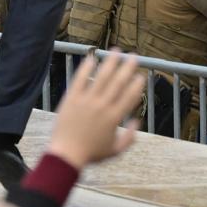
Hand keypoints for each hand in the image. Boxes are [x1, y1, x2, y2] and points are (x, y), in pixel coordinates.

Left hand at [49, 52, 143, 167]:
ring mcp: (87, 101)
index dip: (137, 84)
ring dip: (111, 62)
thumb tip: (137, 122)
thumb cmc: (90, 154)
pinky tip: (92, 58)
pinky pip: (80, 79)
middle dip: (128, 67)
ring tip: (117, 51)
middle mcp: (103, 106)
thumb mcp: (114, 151)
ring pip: (101, 77)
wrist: (66, 155)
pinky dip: (86, 68)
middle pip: (118, 82)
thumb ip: (129, 138)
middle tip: (134, 56)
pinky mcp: (72, 98)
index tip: (141, 75)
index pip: (130, 96)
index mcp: (114, 118)